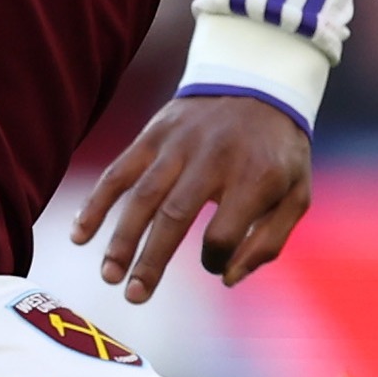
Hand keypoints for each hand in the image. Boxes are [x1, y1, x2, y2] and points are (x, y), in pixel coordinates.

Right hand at [71, 93, 313, 304]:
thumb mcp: (297, 194)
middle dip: (151, 261)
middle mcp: (212, 159)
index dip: (216, 261)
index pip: (223, 235)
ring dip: (121, 239)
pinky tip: (80, 234)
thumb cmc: (279, 150)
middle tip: (134, 297)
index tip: (215, 265)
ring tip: (109, 275)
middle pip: (174, 217)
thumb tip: (227, 279)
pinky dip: (97, 202)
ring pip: (141, 197)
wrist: (259, 79)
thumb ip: (269, 241)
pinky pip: (119, 171)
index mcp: (254, 177)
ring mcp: (178, 145)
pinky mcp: (154, 135)